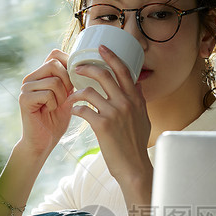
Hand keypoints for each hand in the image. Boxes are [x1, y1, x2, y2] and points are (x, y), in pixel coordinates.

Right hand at [18, 49, 74, 155]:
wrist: (44, 141)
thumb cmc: (56, 120)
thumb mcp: (67, 95)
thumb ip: (71, 80)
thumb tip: (83, 64)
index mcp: (41, 74)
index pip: (55, 54)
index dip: (69, 64)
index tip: (73, 82)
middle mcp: (31, 77)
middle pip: (54, 64)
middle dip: (67, 81)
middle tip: (65, 97)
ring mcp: (25, 87)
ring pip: (53, 80)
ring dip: (61, 96)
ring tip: (55, 106)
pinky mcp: (24, 99)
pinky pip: (47, 94)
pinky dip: (53, 104)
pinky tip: (48, 111)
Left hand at [68, 45, 151, 188]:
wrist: (133, 167)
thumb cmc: (136, 145)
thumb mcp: (143, 119)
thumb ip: (140, 101)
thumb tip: (138, 85)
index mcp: (136, 99)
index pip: (124, 70)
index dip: (111, 56)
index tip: (101, 48)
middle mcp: (126, 103)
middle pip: (104, 75)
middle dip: (87, 68)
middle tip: (76, 68)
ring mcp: (115, 113)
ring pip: (90, 92)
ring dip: (77, 93)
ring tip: (72, 97)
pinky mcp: (103, 126)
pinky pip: (84, 110)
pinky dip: (76, 109)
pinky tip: (75, 112)